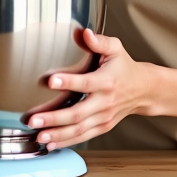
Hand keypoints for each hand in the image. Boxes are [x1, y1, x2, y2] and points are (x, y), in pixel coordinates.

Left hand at [27, 29, 153, 149]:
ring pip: (79, 129)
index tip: (50, 81)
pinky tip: (50, 143)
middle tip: (34, 119)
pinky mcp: (102, 127)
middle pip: (78, 113)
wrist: (143, 89)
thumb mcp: (115, 49)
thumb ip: (99, 41)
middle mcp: (105, 102)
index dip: (68, 82)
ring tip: (38, 135)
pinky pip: (83, 137)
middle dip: (54, 118)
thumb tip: (83, 32)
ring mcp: (103, 117)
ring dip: (57, 134)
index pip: (86, 82)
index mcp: (106, 81)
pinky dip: (66, 142)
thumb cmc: (124, 67)